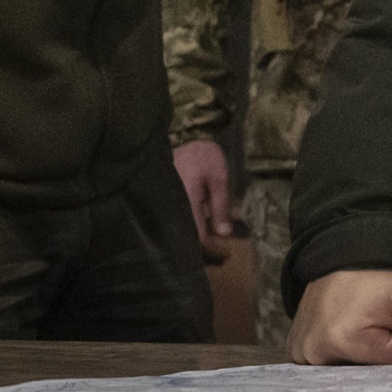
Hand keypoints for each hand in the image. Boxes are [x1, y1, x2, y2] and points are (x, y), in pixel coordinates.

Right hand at [172, 138, 234, 263]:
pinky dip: (189, 231)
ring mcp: (166, 205)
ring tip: (213, 246)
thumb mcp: (219, 179)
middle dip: (203, 252)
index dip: (211, 250)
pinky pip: (176, 223)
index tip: (225, 253)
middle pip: (185, 240)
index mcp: (185, 203)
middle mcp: (171, 207)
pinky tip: (200, 232)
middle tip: (220, 255)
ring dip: (195, 243)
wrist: (185, 136)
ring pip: (179, 233)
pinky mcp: (165, 202)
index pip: (196, 238)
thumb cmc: (204, 156)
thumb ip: (221, 206)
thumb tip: (224, 234)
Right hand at [287, 268, 391, 365]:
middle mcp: (312, 353)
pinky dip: (343, 353)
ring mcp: (299, 354)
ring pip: (352, 371)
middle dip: (381, 349)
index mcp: (341, 341)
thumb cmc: (382, 271)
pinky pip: (331, 366)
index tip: (389, 314)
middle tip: (373, 316)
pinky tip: (343, 327)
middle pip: (369, 372)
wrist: (348, 247)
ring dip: (362, 352)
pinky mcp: (296, 352)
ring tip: (357, 319)